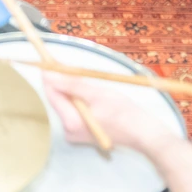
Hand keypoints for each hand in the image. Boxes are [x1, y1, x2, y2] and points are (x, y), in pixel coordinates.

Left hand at [42, 73, 183, 156]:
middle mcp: (68, 130)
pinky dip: (78, 98)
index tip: (50, 58)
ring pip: (66, 102)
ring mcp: (75, 133)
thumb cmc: (124, 112)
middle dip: (62, 80)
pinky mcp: (82, 132)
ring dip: (71, 88)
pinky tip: (88, 91)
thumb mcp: (97, 93)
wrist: (143, 133)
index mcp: (70, 122)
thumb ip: (70, 84)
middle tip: (67, 63)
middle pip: (58, 98)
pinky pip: (74, 109)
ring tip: (84, 79)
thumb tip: (48, 72)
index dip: (50, 74)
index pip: (51, 93)